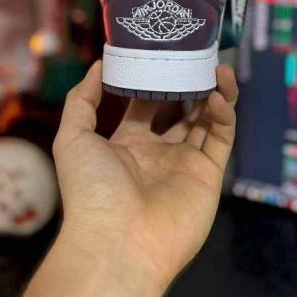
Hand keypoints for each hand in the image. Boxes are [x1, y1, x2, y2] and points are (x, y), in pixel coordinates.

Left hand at [53, 61, 237, 296]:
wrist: (117, 242)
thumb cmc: (91, 189)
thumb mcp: (72, 137)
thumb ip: (81, 99)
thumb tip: (97, 65)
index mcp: (127, 143)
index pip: (145, 105)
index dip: (154, 80)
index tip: (163, 54)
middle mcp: (157, 152)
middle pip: (180, 111)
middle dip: (189, 86)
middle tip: (197, 58)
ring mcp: (184, 164)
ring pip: (206, 121)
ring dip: (214, 93)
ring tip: (218, 68)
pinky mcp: (208, 176)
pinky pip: (220, 139)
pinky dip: (224, 116)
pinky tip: (218, 94)